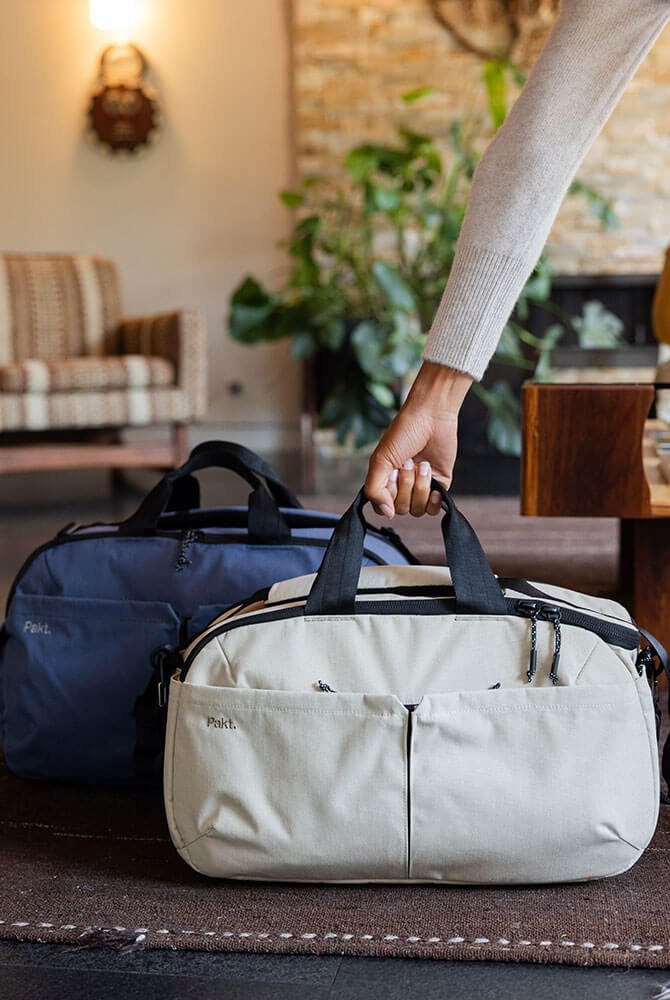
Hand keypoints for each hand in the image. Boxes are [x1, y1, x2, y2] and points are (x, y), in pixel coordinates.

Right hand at [364, 362, 472, 517]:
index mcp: (385, 480)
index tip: (392, 473)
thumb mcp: (381, 460)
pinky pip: (434, 508)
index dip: (388, 496)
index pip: (382, 507)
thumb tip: (386, 513)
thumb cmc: (404, 432)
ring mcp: (421, 487)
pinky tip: (434, 484)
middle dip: (405, 486)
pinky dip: (433, 499)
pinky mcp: (439, 485)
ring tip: (422, 465)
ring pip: (417, 509)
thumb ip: (374, 489)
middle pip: (400, 509)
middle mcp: (402, 486)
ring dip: (420, 487)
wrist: (432, 417)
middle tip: (408, 462)